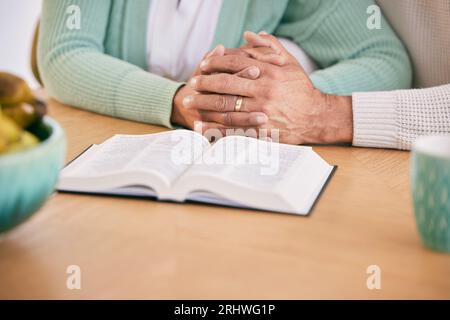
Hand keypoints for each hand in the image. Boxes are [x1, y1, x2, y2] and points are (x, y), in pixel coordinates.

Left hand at [187, 34, 352, 144]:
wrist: (316, 117)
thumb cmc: (302, 89)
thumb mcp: (290, 63)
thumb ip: (270, 47)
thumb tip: (250, 34)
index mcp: (268, 73)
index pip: (234, 64)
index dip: (215, 63)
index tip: (203, 65)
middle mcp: (262, 91)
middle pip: (225, 85)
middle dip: (204, 83)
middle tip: (191, 83)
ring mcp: (260, 112)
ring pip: (224, 107)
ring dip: (203, 104)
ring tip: (189, 102)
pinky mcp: (260, 131)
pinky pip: (232, 130)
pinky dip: (213, 129)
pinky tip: (200, 126)